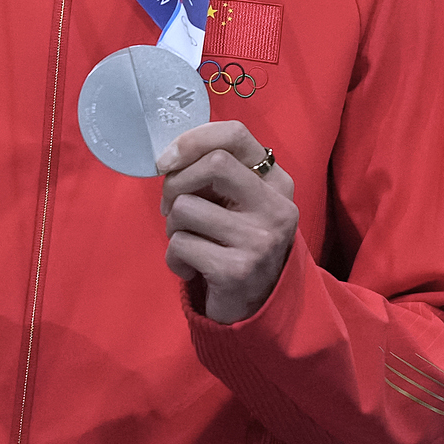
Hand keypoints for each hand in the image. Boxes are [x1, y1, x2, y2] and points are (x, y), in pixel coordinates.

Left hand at [158, 120, 296, 323]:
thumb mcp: (241, 202)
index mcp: (277, 183)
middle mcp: (276, 207)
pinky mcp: (237, 270)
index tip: (166, 160)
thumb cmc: (237, 243)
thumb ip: (217, 174)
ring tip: (190, 243)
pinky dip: (174, 258)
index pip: (236, 135)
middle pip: (213, 164)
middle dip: (176, 183)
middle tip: (172, 207)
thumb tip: (170, 156)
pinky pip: (180, 245)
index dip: (193, 140)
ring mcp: (260, 239)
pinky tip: (192, 268)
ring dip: (173, 227)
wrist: (258, 307)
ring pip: (186, 207)